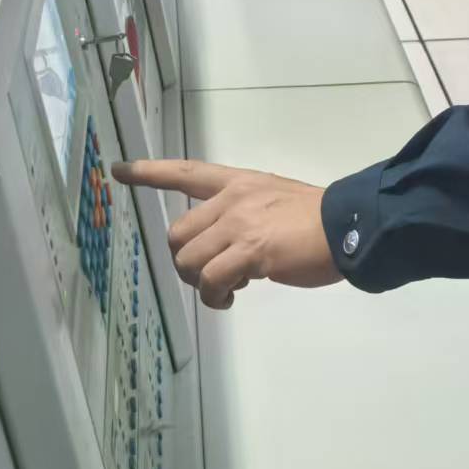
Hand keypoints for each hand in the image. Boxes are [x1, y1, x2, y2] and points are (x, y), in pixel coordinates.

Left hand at [113, 159, 339, 308]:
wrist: (349, 226)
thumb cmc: (318, 219)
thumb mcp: (275, 202)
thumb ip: (247, 217)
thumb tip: (232, 254)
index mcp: (240, 183)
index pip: (186, 173)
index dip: (149, 172)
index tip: (119, 171)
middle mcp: (233, 199)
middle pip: (178, 234)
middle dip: (187, 262)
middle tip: (214, 275)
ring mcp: (239, 224)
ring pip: (189, 261)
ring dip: (202, 284)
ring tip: (229, 290)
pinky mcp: (249, 251)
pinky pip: (210, 281)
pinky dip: (215, 297)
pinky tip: (233, 297)